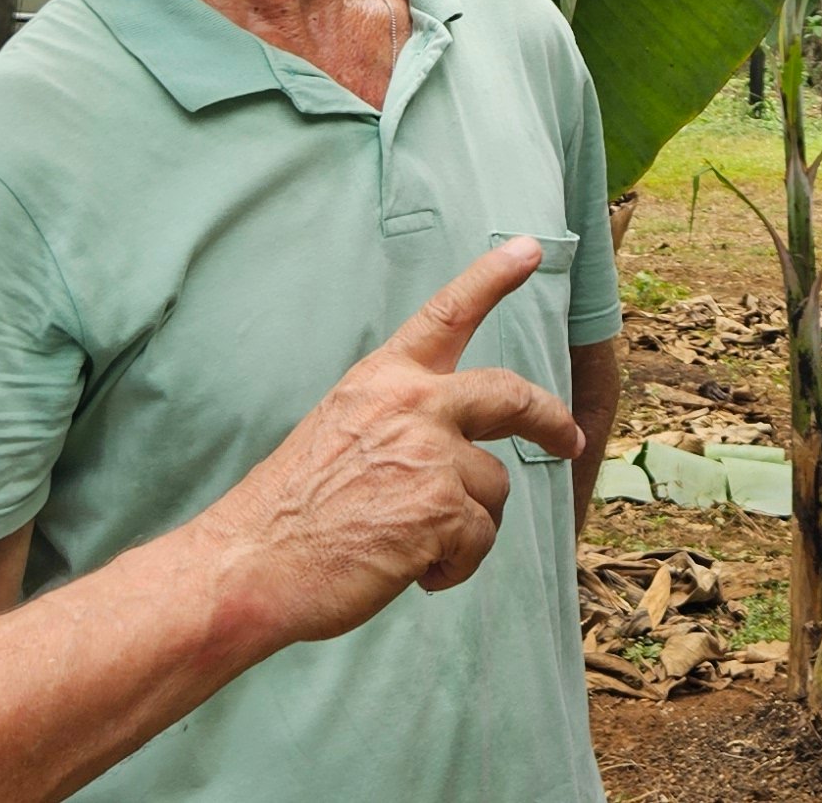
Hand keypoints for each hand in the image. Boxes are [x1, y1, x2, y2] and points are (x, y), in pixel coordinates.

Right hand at [187, 241, 585, 649]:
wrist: (253, 562)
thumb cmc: (291, 510)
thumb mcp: (340, 430)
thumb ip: (399, 423)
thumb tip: (451, 447)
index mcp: (382, 378)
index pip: (447, 313)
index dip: (493, 278)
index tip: (530, 248)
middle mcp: (414, 404)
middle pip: (510, 396)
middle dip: (549, 420)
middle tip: (568, 439)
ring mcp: (431, 455)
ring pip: (494, 488)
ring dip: (466, 525)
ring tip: (410, 546)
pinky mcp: (442, 509)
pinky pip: (480, 540)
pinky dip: (455, 566)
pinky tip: (412, 572)